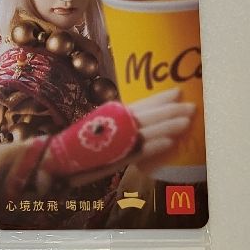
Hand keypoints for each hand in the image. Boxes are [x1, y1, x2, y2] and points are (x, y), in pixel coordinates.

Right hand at [42, 90, 193, 183]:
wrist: (57, 158)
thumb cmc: (81, 146)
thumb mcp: (103, 129)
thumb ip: (121, 125)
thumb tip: (139, 124)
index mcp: (114, 115)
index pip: (142, 104)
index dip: (161, 98)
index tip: (178, 91)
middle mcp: (116, 123)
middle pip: (149, 115)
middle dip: (172, 110)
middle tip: (193, 106)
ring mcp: (116, 139)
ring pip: (149, 129)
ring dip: (170, 125)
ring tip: (188, 121)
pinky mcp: (115, 156)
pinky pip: (139, 149)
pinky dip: (155, 144)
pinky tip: (171, 142)